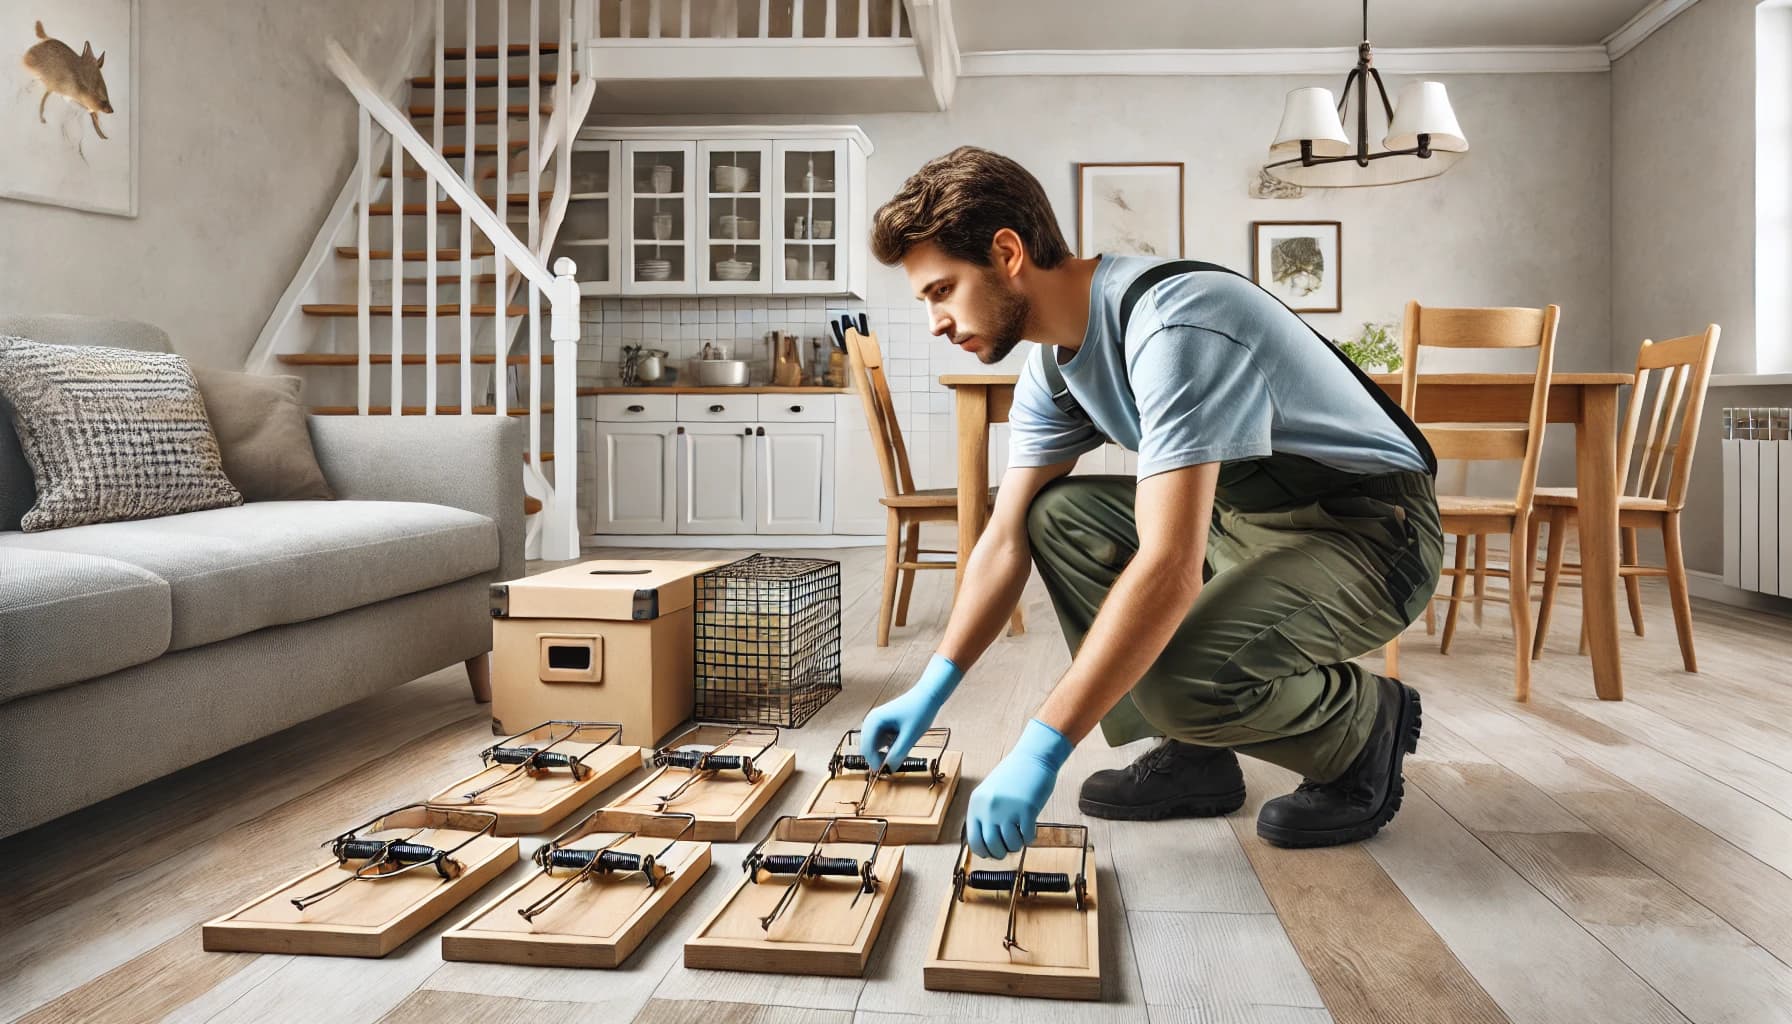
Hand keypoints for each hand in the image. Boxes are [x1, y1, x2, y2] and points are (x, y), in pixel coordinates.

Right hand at [859, 653, 962, 771]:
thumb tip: (889, 769)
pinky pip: (882, 741)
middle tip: (893, 766)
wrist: (929, 695)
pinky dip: (889, 747)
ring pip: (875, 745)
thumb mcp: (910, 735)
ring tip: (900, 752)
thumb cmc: (920, 711)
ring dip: (884, 753)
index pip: (867, 748)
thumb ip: (899, 752)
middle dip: (878, 758)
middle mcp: (871, 721)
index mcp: (874, 721)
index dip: (874, 762)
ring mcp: (877, 722)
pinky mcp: (884, 724)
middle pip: (868, 747)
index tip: (886, 773)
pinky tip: (901, 745)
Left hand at [965, 719, 1072, 859]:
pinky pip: (1027, 837)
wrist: (1033, 757)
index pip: (974, 840)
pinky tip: (1031, 830)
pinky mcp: (1027, 810)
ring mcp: (1008, 809)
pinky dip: (1030, 838)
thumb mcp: (989, 793)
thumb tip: (986, 844)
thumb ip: (985, 814)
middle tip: (1009, 849)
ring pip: (1011, 844)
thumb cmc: (1012, 776)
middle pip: (992, 845)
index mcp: (976, 804)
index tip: (992, 853)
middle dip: (1001, 853)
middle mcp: (989, 808)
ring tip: (1020, 837)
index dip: (984, 852)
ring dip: (1017, 846)